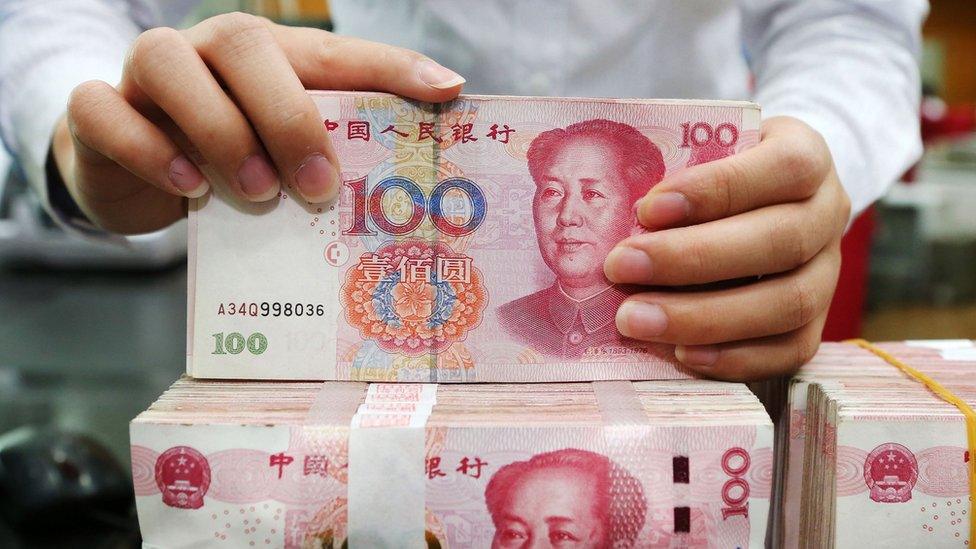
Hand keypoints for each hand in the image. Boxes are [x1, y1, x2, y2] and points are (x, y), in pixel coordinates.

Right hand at [52, 12, 464, 233]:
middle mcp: (208, 53)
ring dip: (217, 129)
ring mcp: (147, 77)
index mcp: (269, 57)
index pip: (335, 52)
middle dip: (287, 116)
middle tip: (318, 186)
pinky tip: (185, 187)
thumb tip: (405, 182)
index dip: (392, 66)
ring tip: (255, 192)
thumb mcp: (283, 158)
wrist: (131, 170)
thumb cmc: (227, 159)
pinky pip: (104, 111)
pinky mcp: (98, 113)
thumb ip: (331, 157)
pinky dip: (146, 148)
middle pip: (243, 43)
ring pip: (166, 61)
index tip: (446, 91)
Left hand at [604, 117, 850, 380]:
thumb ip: (674, 171)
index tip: (648, 208)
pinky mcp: (816, 324)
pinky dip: (733, 356)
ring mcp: (829, 274)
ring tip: (636, 320)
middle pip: (781, 240)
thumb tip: (617, 219)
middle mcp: (828, 214)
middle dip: (693, 258)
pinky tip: (679, 353)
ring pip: (788, 302)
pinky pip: (790, 350)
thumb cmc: (718, 172)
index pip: (783, 167)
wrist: (763, 204)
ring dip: (705, 316)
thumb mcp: (703, 150)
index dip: (717, 188)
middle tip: (621, 267)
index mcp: (807, 155)